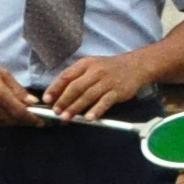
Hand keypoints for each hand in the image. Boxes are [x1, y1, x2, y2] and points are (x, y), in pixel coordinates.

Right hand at [0, 49, 39, 123]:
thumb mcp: (2, 74)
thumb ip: (18, 89)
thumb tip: (33, 102)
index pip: (20, 112)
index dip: (32, 119)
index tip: (41, 121)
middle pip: (12, 120)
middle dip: (24, 121)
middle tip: (32, 119)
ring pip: (2, 124)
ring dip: (12, 122)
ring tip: (18, 117)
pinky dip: (0, 122)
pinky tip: (4, 116)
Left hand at [42, 48, 160, 120]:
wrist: (136, 66)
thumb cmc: (108, 68)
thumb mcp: (90, 66)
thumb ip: (75, 77)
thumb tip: (57, 93)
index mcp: (85, 64)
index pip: (66, 76)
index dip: (55, 88)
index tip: (46, 99)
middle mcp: (95, 72)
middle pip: (75, 87)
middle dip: (63, 101)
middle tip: (55, 112)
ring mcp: (107, 82)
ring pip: (88, 96)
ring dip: (76, 108)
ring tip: (66, 118)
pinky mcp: (117, 91)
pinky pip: (105, 102)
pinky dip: (96, 110)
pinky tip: (89, 118)